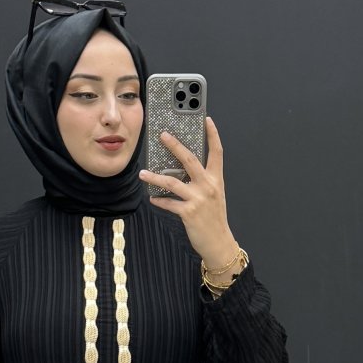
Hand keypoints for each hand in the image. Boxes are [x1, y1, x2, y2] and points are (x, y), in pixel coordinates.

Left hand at [138, 116, 238, 268]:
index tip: (207, 120)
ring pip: (172, 182)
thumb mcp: (214, 196)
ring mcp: (198, 199)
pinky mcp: (188, 213)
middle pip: (189, 159)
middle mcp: (208, 186)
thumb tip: (183, 172)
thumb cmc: (215, 219)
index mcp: (216, 179)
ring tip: (143, 174)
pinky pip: (169, 203)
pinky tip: (152, 198)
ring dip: (155, 177)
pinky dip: (159, 200)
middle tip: (162, 135)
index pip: (217, 152)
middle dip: (174, 145)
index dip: (213, 135)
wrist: (219, 243)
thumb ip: (202, 182)